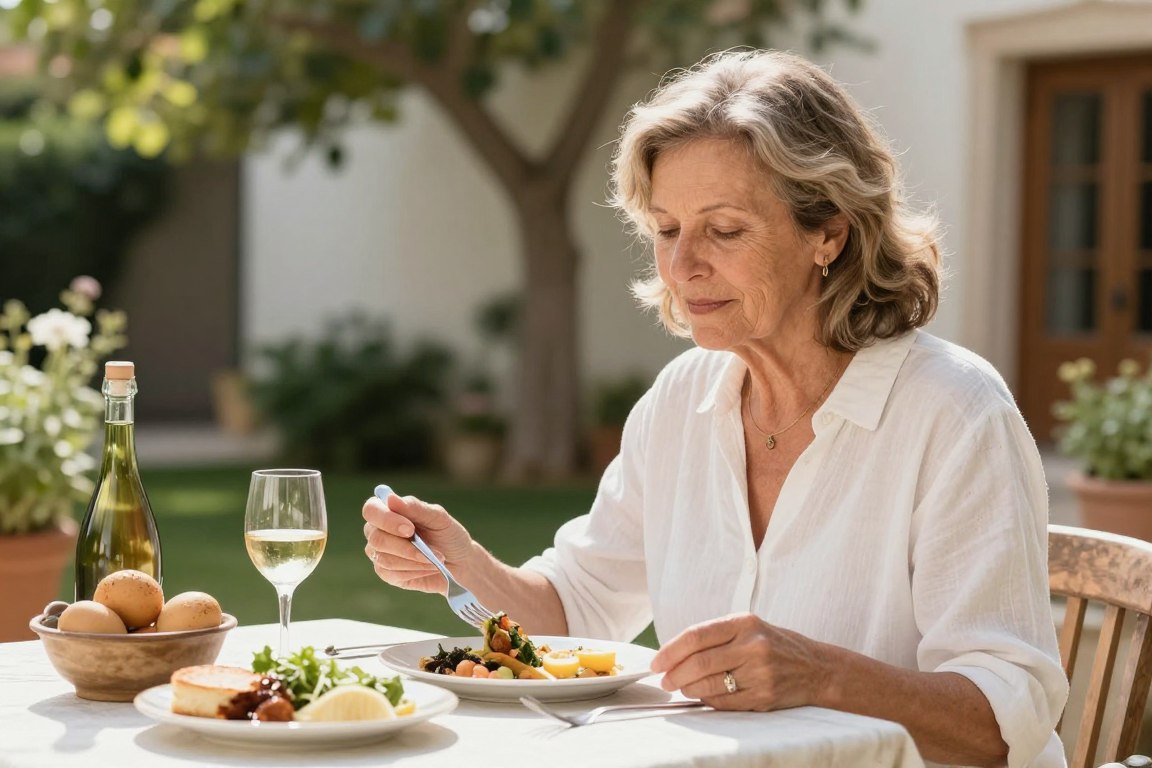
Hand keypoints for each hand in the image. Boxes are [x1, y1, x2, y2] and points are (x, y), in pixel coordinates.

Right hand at [362, 491, 474, 593]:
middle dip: (405, 547)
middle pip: (376, 538)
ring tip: (436, 560)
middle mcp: (378, 530)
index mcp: (388, 511)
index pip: (371, 510)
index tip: (410, 529)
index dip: (386, 519)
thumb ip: (415, 508)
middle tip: (431, 551)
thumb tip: (390, 498)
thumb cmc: (448, 536)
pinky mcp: (386, 573)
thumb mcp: (439, 519)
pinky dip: (415, 571)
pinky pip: (392, 574)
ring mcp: (379, 553)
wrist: (460, 564)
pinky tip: (429, 568)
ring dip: (414, 560)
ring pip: (385, 559)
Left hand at [650, 613, 831, 710]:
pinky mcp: (763, 696)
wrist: (817, 668)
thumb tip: (674, 653)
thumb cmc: (775, 645)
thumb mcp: (749, 627)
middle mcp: (752, 646)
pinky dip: (706, 700)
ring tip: (680, 688)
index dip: (670, 650)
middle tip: (664, 680)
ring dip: (687, 689)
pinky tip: (701, 695)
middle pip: (699, 662)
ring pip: (709, 684)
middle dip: (674, 673)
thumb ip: (716, 636)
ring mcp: (759, 673)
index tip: (657, 661)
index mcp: (744, 622)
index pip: (696, 636)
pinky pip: (724, 702)